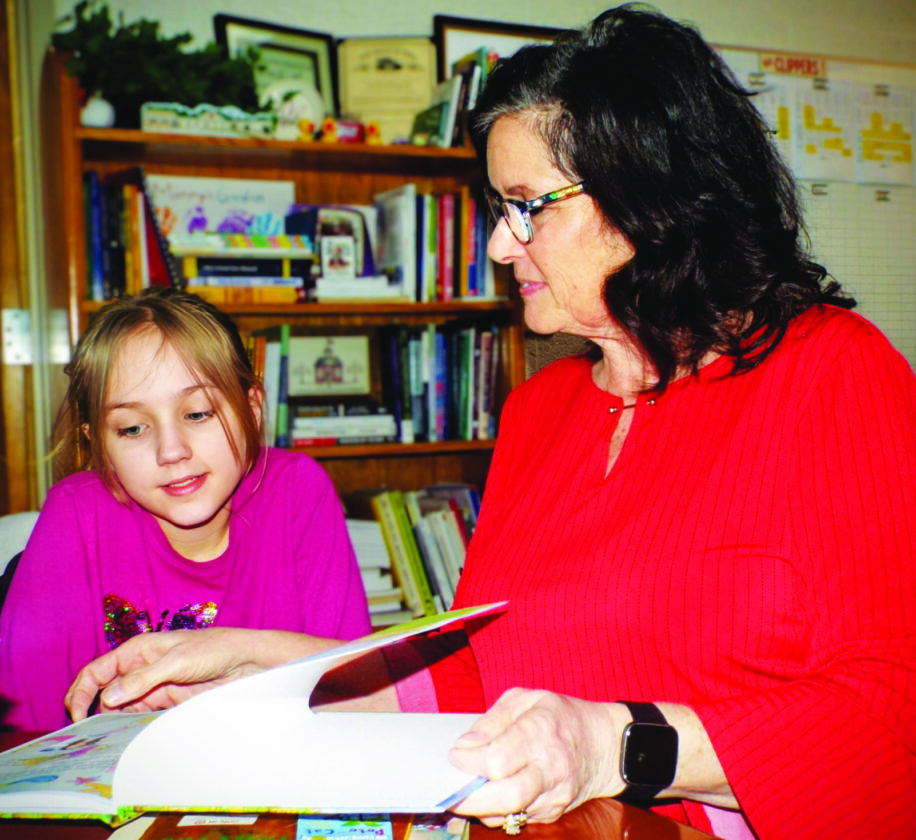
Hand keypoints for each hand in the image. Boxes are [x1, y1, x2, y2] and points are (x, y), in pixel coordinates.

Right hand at [65, 627, 335, 720]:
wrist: (244, 662)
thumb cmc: (213, 649)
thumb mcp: (176, 661)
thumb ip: (142, 678)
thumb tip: (108, 697)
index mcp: (137, 650)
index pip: (97, 670)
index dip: (82, 692)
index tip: (76, 716)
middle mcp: (139, 668)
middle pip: (103, 690)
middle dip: (91, 709)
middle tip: (85, 735)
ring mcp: (151, 686)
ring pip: (119, 706)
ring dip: (110, 721)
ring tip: (104, 741)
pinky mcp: (165, 700)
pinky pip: (139, 715)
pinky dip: (129, 725)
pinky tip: (126, 738)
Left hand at [446, 687, 627, 826]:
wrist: (604, 745)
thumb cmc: (560, 715)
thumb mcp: (526, 699)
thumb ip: (492, 720)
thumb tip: (464, 745)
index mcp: (541, 733)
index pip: (498, 759)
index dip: (469, 761)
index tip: (454, 755)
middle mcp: (550, 769)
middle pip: (505, 797)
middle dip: (470, 799)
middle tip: (450, 790)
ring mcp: (554, 796)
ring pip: (509, 815)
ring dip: (480, 808)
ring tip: (464, 792)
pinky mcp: (553, 813)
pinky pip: (516, 820)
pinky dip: (496, 812)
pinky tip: (486, 796)